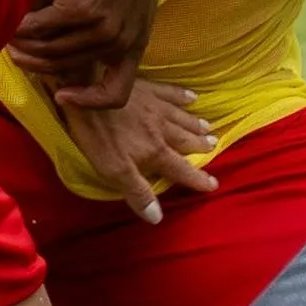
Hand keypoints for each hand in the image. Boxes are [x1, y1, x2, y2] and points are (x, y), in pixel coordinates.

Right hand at [9, 0, 160, 111]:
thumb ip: (113, 33)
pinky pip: (39, 27)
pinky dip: (21, 27)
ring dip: (23, 46)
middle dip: (35, 62)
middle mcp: (118, 42)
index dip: (88, 100)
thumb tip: (72, 52)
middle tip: (16, 53)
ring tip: (10, 37)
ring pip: (49, 50)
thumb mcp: (133, 8)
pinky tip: (12, 22)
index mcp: (134, 46)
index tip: (62, 95)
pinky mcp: (79, 8)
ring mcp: (100, 27)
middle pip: (64, 66)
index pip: (117, 92)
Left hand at [64, 79, 218, 223]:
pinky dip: (182, 95)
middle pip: (185, 140)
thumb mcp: (113, 170)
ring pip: (182, 118)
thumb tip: (157, 217)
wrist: (89, 89)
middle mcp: (162, 129)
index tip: (213, 184)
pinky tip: (192, 96)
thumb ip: (137, 192)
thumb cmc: (98, 133)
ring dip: (195, 124)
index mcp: (154, 151)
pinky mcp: (147, 88)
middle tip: (215, 145)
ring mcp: (156, 107)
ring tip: (208, 127)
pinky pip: (170, 92)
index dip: (197, 179)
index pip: (181, 169)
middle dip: (201, 145)